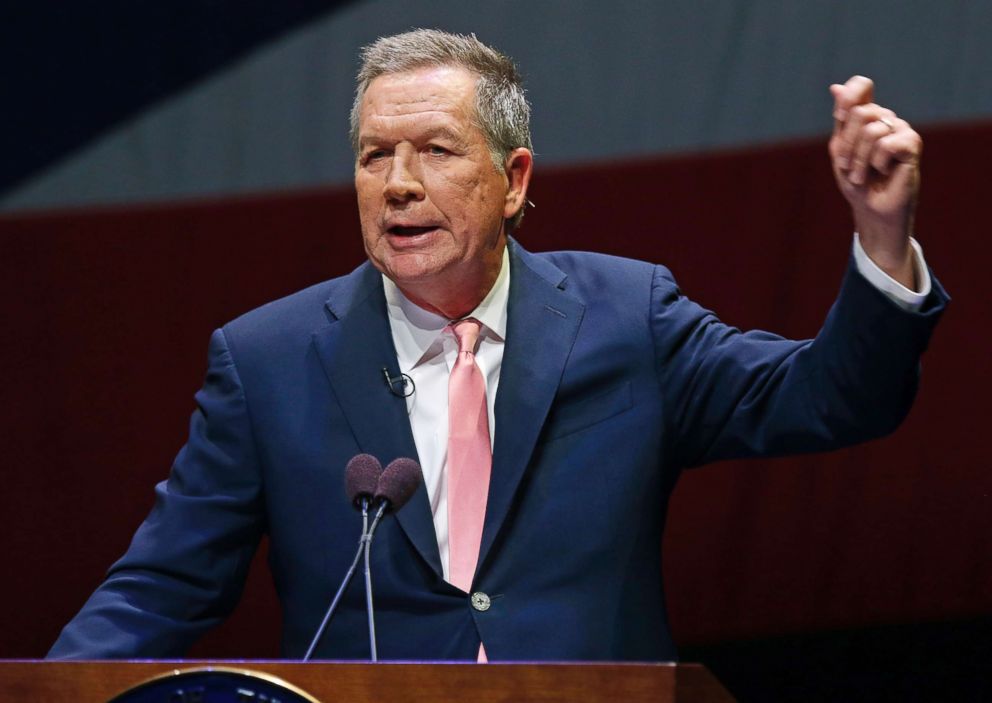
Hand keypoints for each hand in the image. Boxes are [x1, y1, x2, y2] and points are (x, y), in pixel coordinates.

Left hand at [829, 76, 921, 287]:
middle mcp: (886, 118)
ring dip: (858, 159)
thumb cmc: (856, 182)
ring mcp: (901, 130)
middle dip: (846, 145)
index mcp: (868, 116)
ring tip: (862, 176)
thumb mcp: (840, 150)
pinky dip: (876, 162)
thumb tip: (835, 87)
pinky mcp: (912, 144)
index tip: (839, 117)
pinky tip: (883, 172)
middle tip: (847, 167)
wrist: (870, 210)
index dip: (849, 97)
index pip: (862, 85)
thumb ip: (841, 120)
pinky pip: (886, 143)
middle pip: (860, 112)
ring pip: (871, 130)